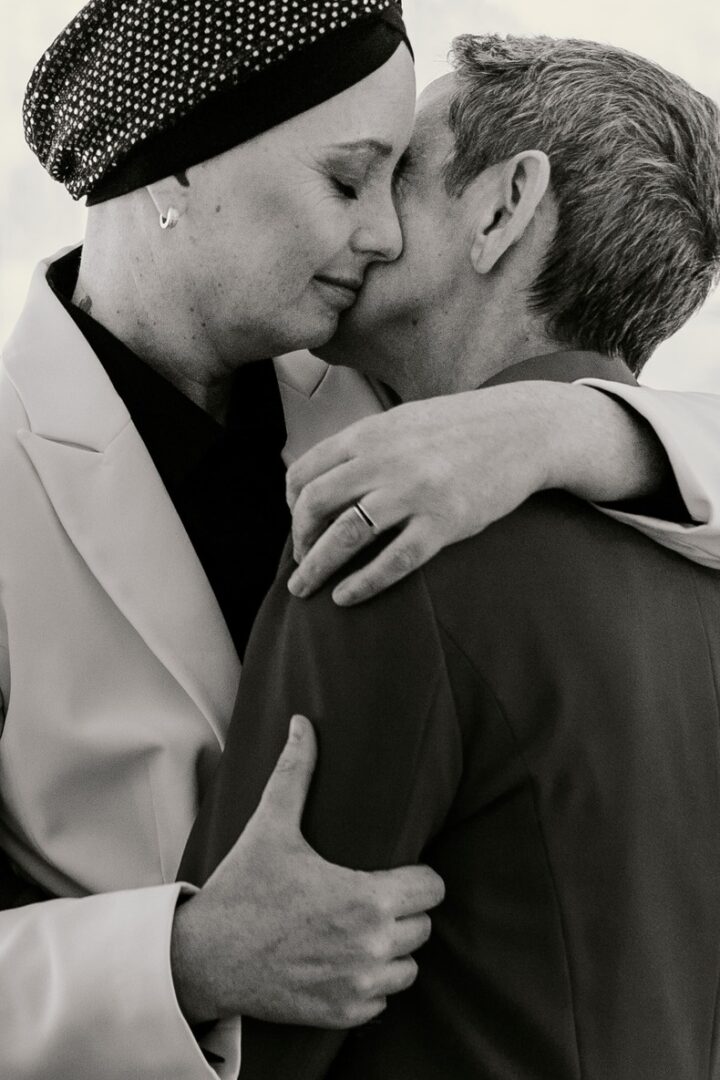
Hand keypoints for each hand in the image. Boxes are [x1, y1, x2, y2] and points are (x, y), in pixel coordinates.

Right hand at [171, 716, 444, 1028]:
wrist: (205, 958)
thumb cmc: (244, 888)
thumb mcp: (270, 825)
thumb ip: (295, 772)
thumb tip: (302, 722)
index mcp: (367, 898)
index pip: (433, 888)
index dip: (416, 877)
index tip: (393, 873)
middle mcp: (372, 946)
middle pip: (423, 926)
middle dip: (401, 911)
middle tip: (366, 898)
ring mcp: (359, 986)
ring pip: (407, 967)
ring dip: (390, 950)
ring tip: (357, 930)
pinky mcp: (343, 1013)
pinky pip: (382, 1000)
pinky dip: (368, 984)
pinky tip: (341, 961)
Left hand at [286, 382, 667, 604]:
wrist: (524, 429)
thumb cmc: (461, 428)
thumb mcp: (404, 422)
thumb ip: (365, 447)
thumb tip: (324, 479)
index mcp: (370, 433)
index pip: (306, 472)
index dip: (292, 505)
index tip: (299, 524)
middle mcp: (386, 460)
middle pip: (317, 505)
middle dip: (299, 539)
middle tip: (300, 561)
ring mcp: (415, 492)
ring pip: (346, 535)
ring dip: (317, 567)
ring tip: (305, 588)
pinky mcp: (444, 522)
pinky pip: (392, 561)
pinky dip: (362, 583)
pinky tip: (345, 598)